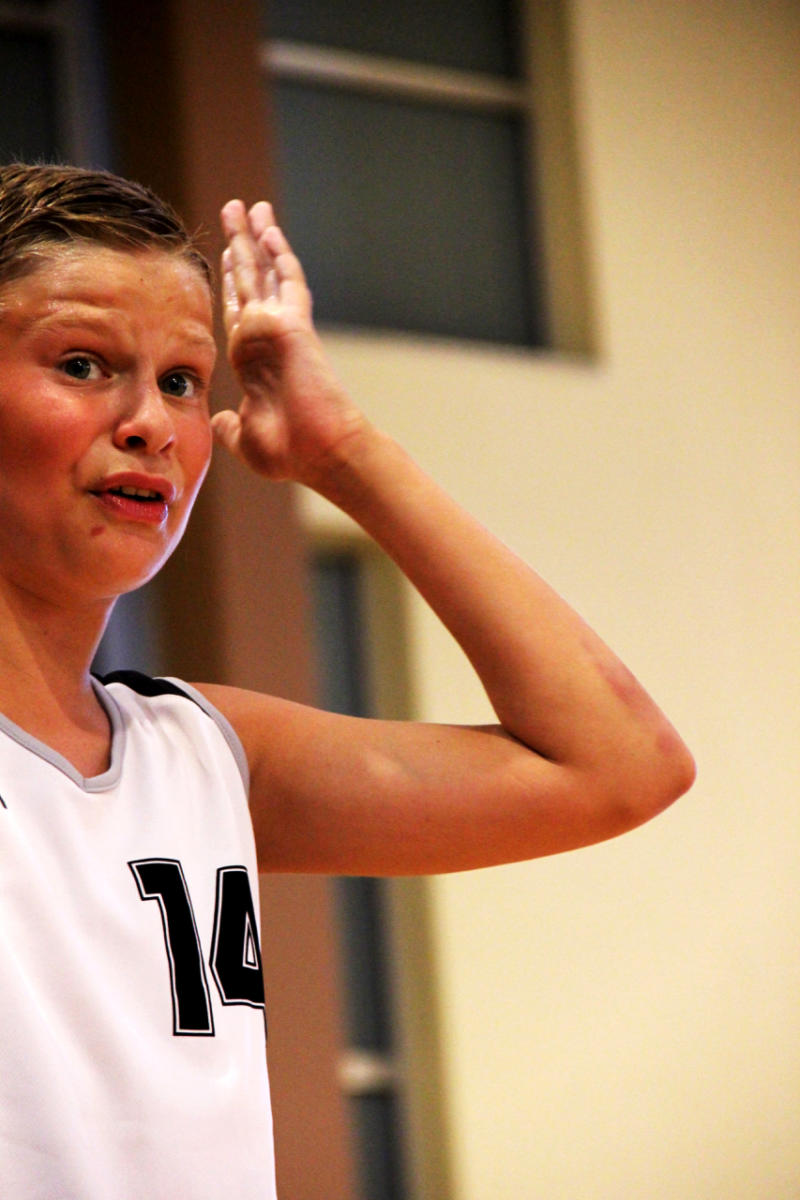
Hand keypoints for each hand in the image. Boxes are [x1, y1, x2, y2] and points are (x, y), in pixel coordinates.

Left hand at [212, 200, 367, 485]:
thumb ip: (229, 427)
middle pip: (249, 280)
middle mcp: (265, 339)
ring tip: (248, 205)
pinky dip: (278, 253)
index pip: (238, 311)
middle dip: (239, 245)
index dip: (231, 282)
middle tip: (233, 211)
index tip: (225, 255)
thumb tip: (218, 420)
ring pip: (265, 272)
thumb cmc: (290, 453)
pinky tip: (269, 229)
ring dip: (255, 238)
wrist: (320, 453)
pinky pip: (286, 279)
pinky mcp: (295, 324)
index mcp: (252, 362)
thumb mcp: (244, 440)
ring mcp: (281, 328)